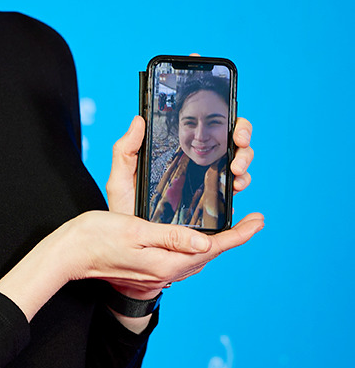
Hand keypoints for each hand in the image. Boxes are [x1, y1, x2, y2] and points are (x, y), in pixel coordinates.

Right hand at [69, 209, 264, 299]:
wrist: (70, 256)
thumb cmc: (96, 237)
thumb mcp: (134, 230)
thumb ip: (170, 236)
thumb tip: (203, 241)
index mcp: (166, 263)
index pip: (212, 247)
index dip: (238, 234)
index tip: (258, 221)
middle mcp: (166, 273)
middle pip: (209, 254)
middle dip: (232, 238)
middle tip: (252, 220)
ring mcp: (157, 274)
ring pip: (196, 258)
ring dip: (216, 244)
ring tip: (231, 228)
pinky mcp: (149, 271)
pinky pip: (182, 260)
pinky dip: (196, 248)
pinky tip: (196, 239)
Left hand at [106, 115, 255, 213]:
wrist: (131, 247)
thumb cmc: (126, 210)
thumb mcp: (122, 179)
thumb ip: (126, 150)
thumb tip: (139, 120)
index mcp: (183, 157)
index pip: (213, 132)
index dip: (230, 125)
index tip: (233, 127)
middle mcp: (202, 170)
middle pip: (234, 149)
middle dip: (243, 145)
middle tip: (237, 148)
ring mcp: (210, 191)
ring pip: (240, 172)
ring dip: (245, 167)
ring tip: (236, 174)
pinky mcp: (214, 213)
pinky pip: (234, 201)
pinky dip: (242, 193)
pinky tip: (237, 194)